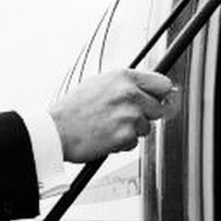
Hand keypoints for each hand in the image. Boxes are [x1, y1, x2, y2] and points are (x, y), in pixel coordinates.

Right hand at [49, 69, 177, 161]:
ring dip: (131, 131)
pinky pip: (133, 143)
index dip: (163, 95)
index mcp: (124, 77)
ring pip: (146, 127)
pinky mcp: (126, 135)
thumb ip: (126, 85)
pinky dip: (121, 144)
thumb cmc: (72, 109)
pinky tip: (104, 137)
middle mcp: (130, 93)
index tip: (164, 101)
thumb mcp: (99, 84)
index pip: (163, 84)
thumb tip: (149, 90)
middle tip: (126, 119)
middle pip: (159, 108)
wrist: (55, 130)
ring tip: (108, 128)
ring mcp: (129, 115)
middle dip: (146, 116)